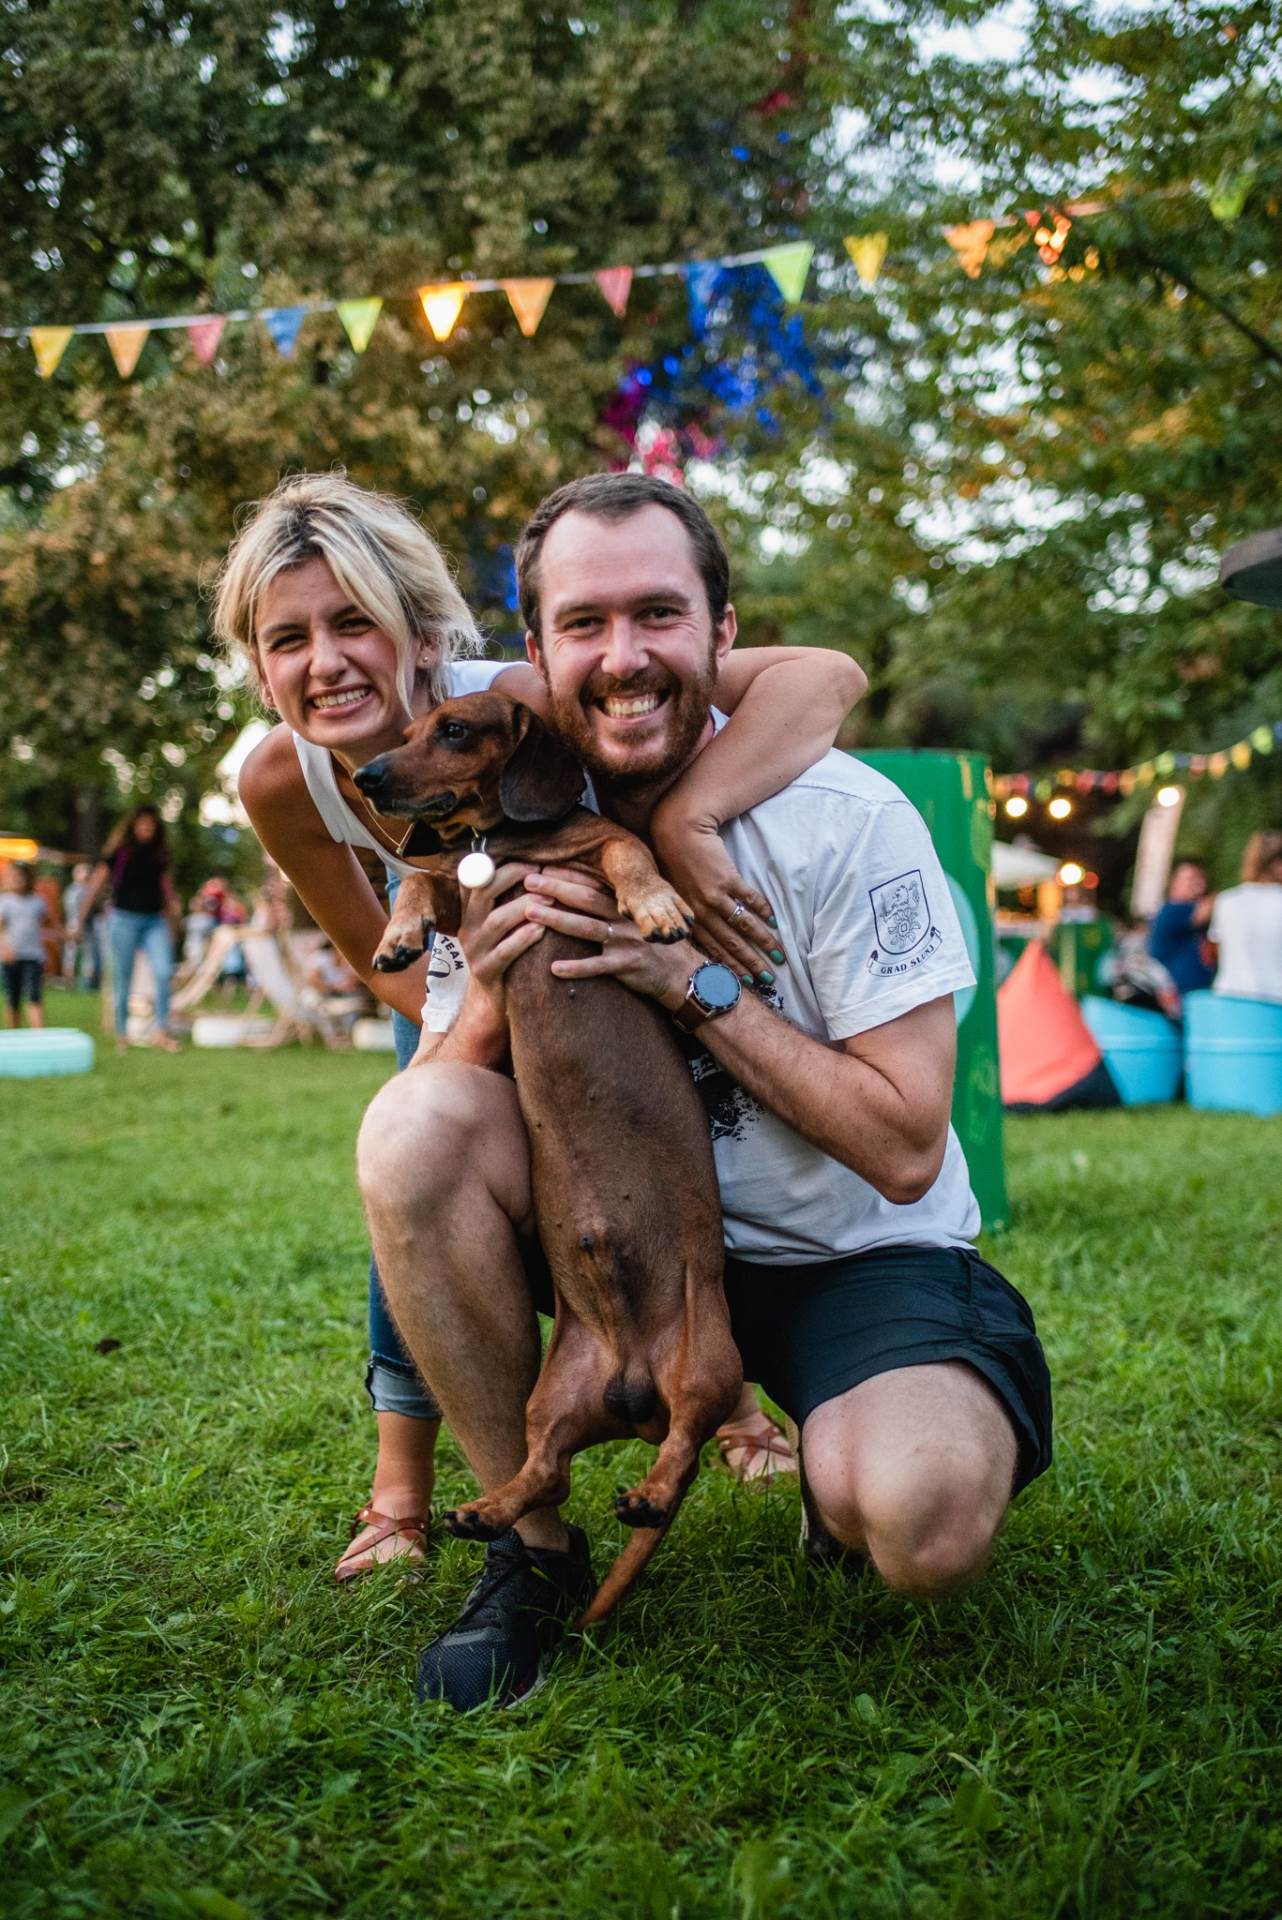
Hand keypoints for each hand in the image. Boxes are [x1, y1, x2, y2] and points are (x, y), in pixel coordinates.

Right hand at [455, 862, 544, 1026]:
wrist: (493, 999)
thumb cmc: (505, 952)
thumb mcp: (500, 924)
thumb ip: (506, 899)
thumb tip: (534, 866)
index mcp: (470, 911)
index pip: (479, 878)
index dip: (503, 866)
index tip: (532, 862)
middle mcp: (468, 927)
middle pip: (485, 893)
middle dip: (514, 878)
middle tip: (543, 875)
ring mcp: (474, 950)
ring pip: (497, 921)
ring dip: (525, 907)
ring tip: (550, 899)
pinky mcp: (485, 972)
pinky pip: (504, 952)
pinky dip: (523, 939)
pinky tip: (541, 930)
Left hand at [522, 869, 695, 1010]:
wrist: (683, 972)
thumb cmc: (654, 944)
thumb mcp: (638, 918)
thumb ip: (615, 906)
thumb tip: (583, 894)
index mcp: (625, 905)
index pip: (593, 884)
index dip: (567, 875)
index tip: (542, 867)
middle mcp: (624, 919)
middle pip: (586, 900)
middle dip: (555, 889)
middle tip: (528, 882)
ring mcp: (625, 941)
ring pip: (586, 928)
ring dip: (557, 919)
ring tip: (530, 912)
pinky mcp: (626, 965)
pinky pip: (598, 967)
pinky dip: (576, 968)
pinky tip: (554, 968)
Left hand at [648, 808, 781, 983]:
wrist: (679, 831)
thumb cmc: (676, 862)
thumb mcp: (676, 895)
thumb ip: (689, 916)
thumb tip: (701, 937)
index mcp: (689, 918)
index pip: (713, 950)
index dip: (731, 967)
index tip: (746, 982)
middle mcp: (701, 911)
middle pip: (731, 943)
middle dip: (751, 963)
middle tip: (768, 978)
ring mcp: (715, 895)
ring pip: (743, 925)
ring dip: (763, 941)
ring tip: (778, 953)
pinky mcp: (727, 878)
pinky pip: (749, 899)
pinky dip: (763, 911)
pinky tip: (774, 921)